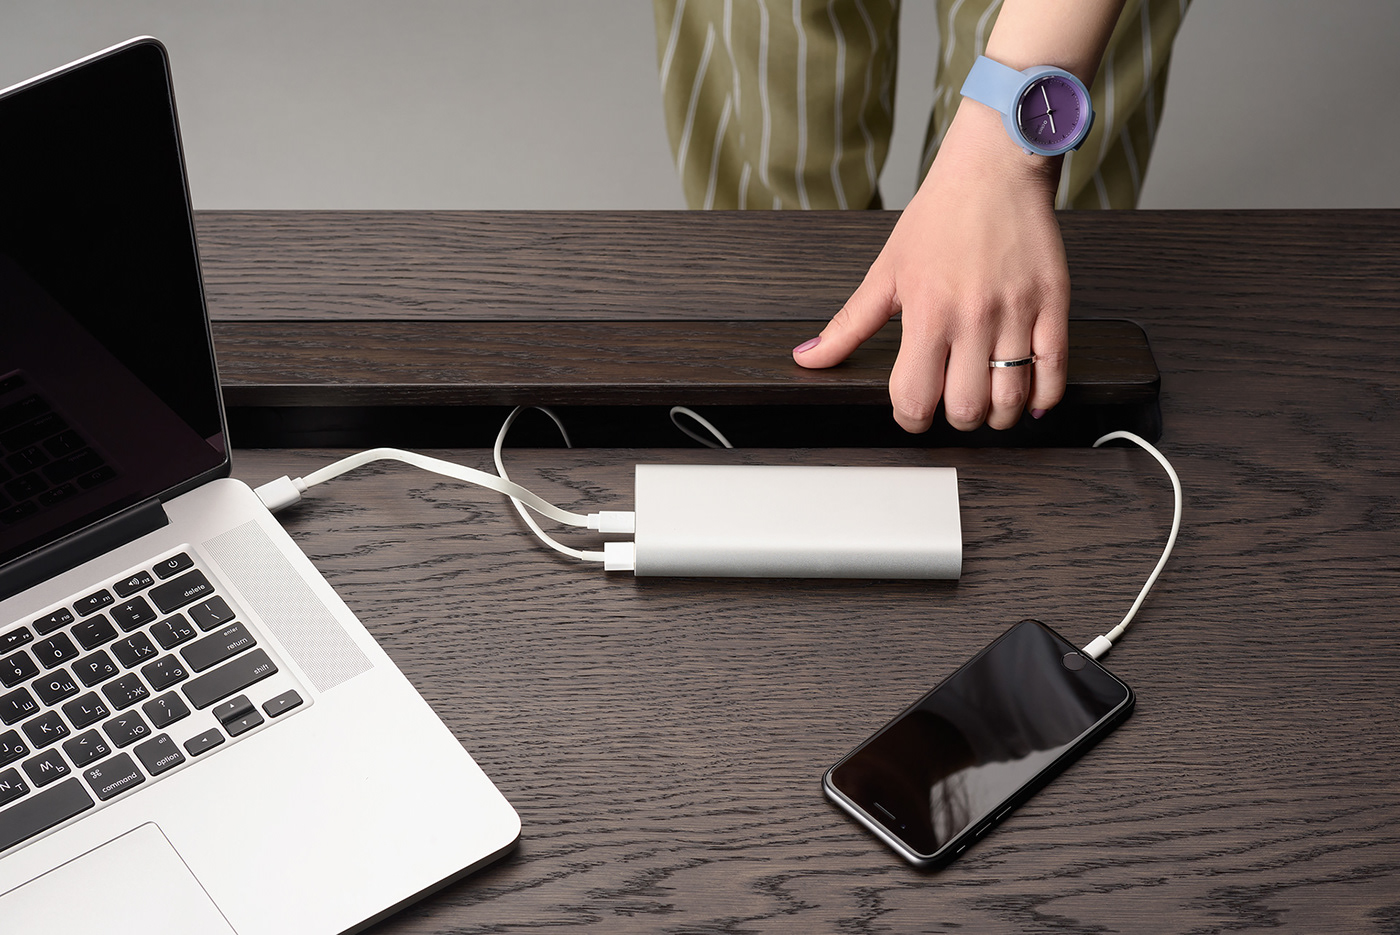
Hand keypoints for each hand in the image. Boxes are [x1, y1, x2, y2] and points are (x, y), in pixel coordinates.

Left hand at [792, 101, 1070, 432]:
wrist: (996, 167)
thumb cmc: (940, 215)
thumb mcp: (885, 271)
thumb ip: (849, 324)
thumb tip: (808, 358)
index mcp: (927, 312)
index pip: (914, 399)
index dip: (909, 419)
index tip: (912, 412)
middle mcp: (973, 317)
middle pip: (966, 408)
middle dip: (955, 421)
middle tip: (952, 406)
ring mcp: (1017, 312)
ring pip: (1012, 399)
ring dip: (997, 416)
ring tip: (989, 405)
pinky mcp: (1054, 303)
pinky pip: (1055, 370)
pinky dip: (1044, 397)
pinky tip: (1031, 400)